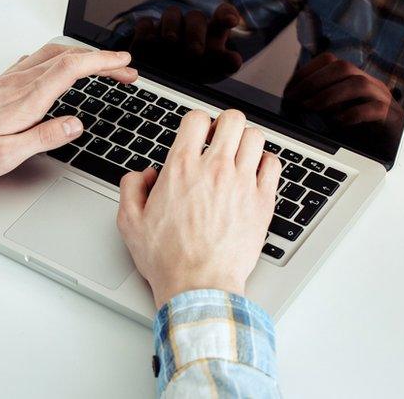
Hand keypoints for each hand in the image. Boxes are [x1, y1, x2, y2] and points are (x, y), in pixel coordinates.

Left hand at [0, 44, 136, 181]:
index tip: (124, 64)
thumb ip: (42, 138)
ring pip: (51, 55)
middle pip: (67, 57)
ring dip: (81, 56)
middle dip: (101, 59)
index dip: (102, 62)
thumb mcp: (5, 155)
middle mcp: (16, 83)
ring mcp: (6, 81)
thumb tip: (76, 124)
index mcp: (24, 99)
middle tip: (125, 70)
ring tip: (101, 66)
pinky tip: (57, 66)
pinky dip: (56, 57)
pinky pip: (33, 60)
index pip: (71, 69)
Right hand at [116, 109, 280, 308]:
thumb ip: (131, 189)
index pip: (197, 119)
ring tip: (240, 154)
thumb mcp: (130, 222)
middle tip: (222, 138)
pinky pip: (273, 165)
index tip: (198, 134)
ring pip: (256, 137)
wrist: (198, 285)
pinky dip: (266, 163)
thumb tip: (142, 175)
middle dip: (226, 124)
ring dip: (247, 141)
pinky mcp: (262, 202)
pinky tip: (256, 173)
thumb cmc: (167, 259)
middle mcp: (214, 170)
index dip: (197, 122)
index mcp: (181, 168)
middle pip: (232, 119)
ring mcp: (241, 184)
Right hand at [130, 4, 243, 82]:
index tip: (231, 21)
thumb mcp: (213, 68)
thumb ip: (225, 63)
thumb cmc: (196, 68)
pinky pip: (145, 24)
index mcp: (212, 32)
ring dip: (172, 26)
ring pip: (171, 14)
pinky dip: (146, 31)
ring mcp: (168, 25)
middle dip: (196, 32)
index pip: (222, 15)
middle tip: (195, 51)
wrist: (166, 75)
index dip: (226, 14)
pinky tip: (148, 42)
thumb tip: (235, 60)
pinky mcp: (147, 31)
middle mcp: (191, 25)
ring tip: (171, 41)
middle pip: (196, 17)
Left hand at [283, 52, 403, 141]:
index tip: (288, 91)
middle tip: (295, 101)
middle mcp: (369, 84)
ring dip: (329, 96)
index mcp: (355, 78)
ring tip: (311, 109)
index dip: (305, 73)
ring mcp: (382, 99)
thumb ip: (320, 106)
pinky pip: (375, 109)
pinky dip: (352, 114)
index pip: (330, 61)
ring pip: (359, 84)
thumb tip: (292, 104)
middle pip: (343, 67)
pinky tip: (337, 123)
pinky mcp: (391, 117)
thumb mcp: (336, 114)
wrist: (391, 148)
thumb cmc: (361, 132)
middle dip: (313, 82)